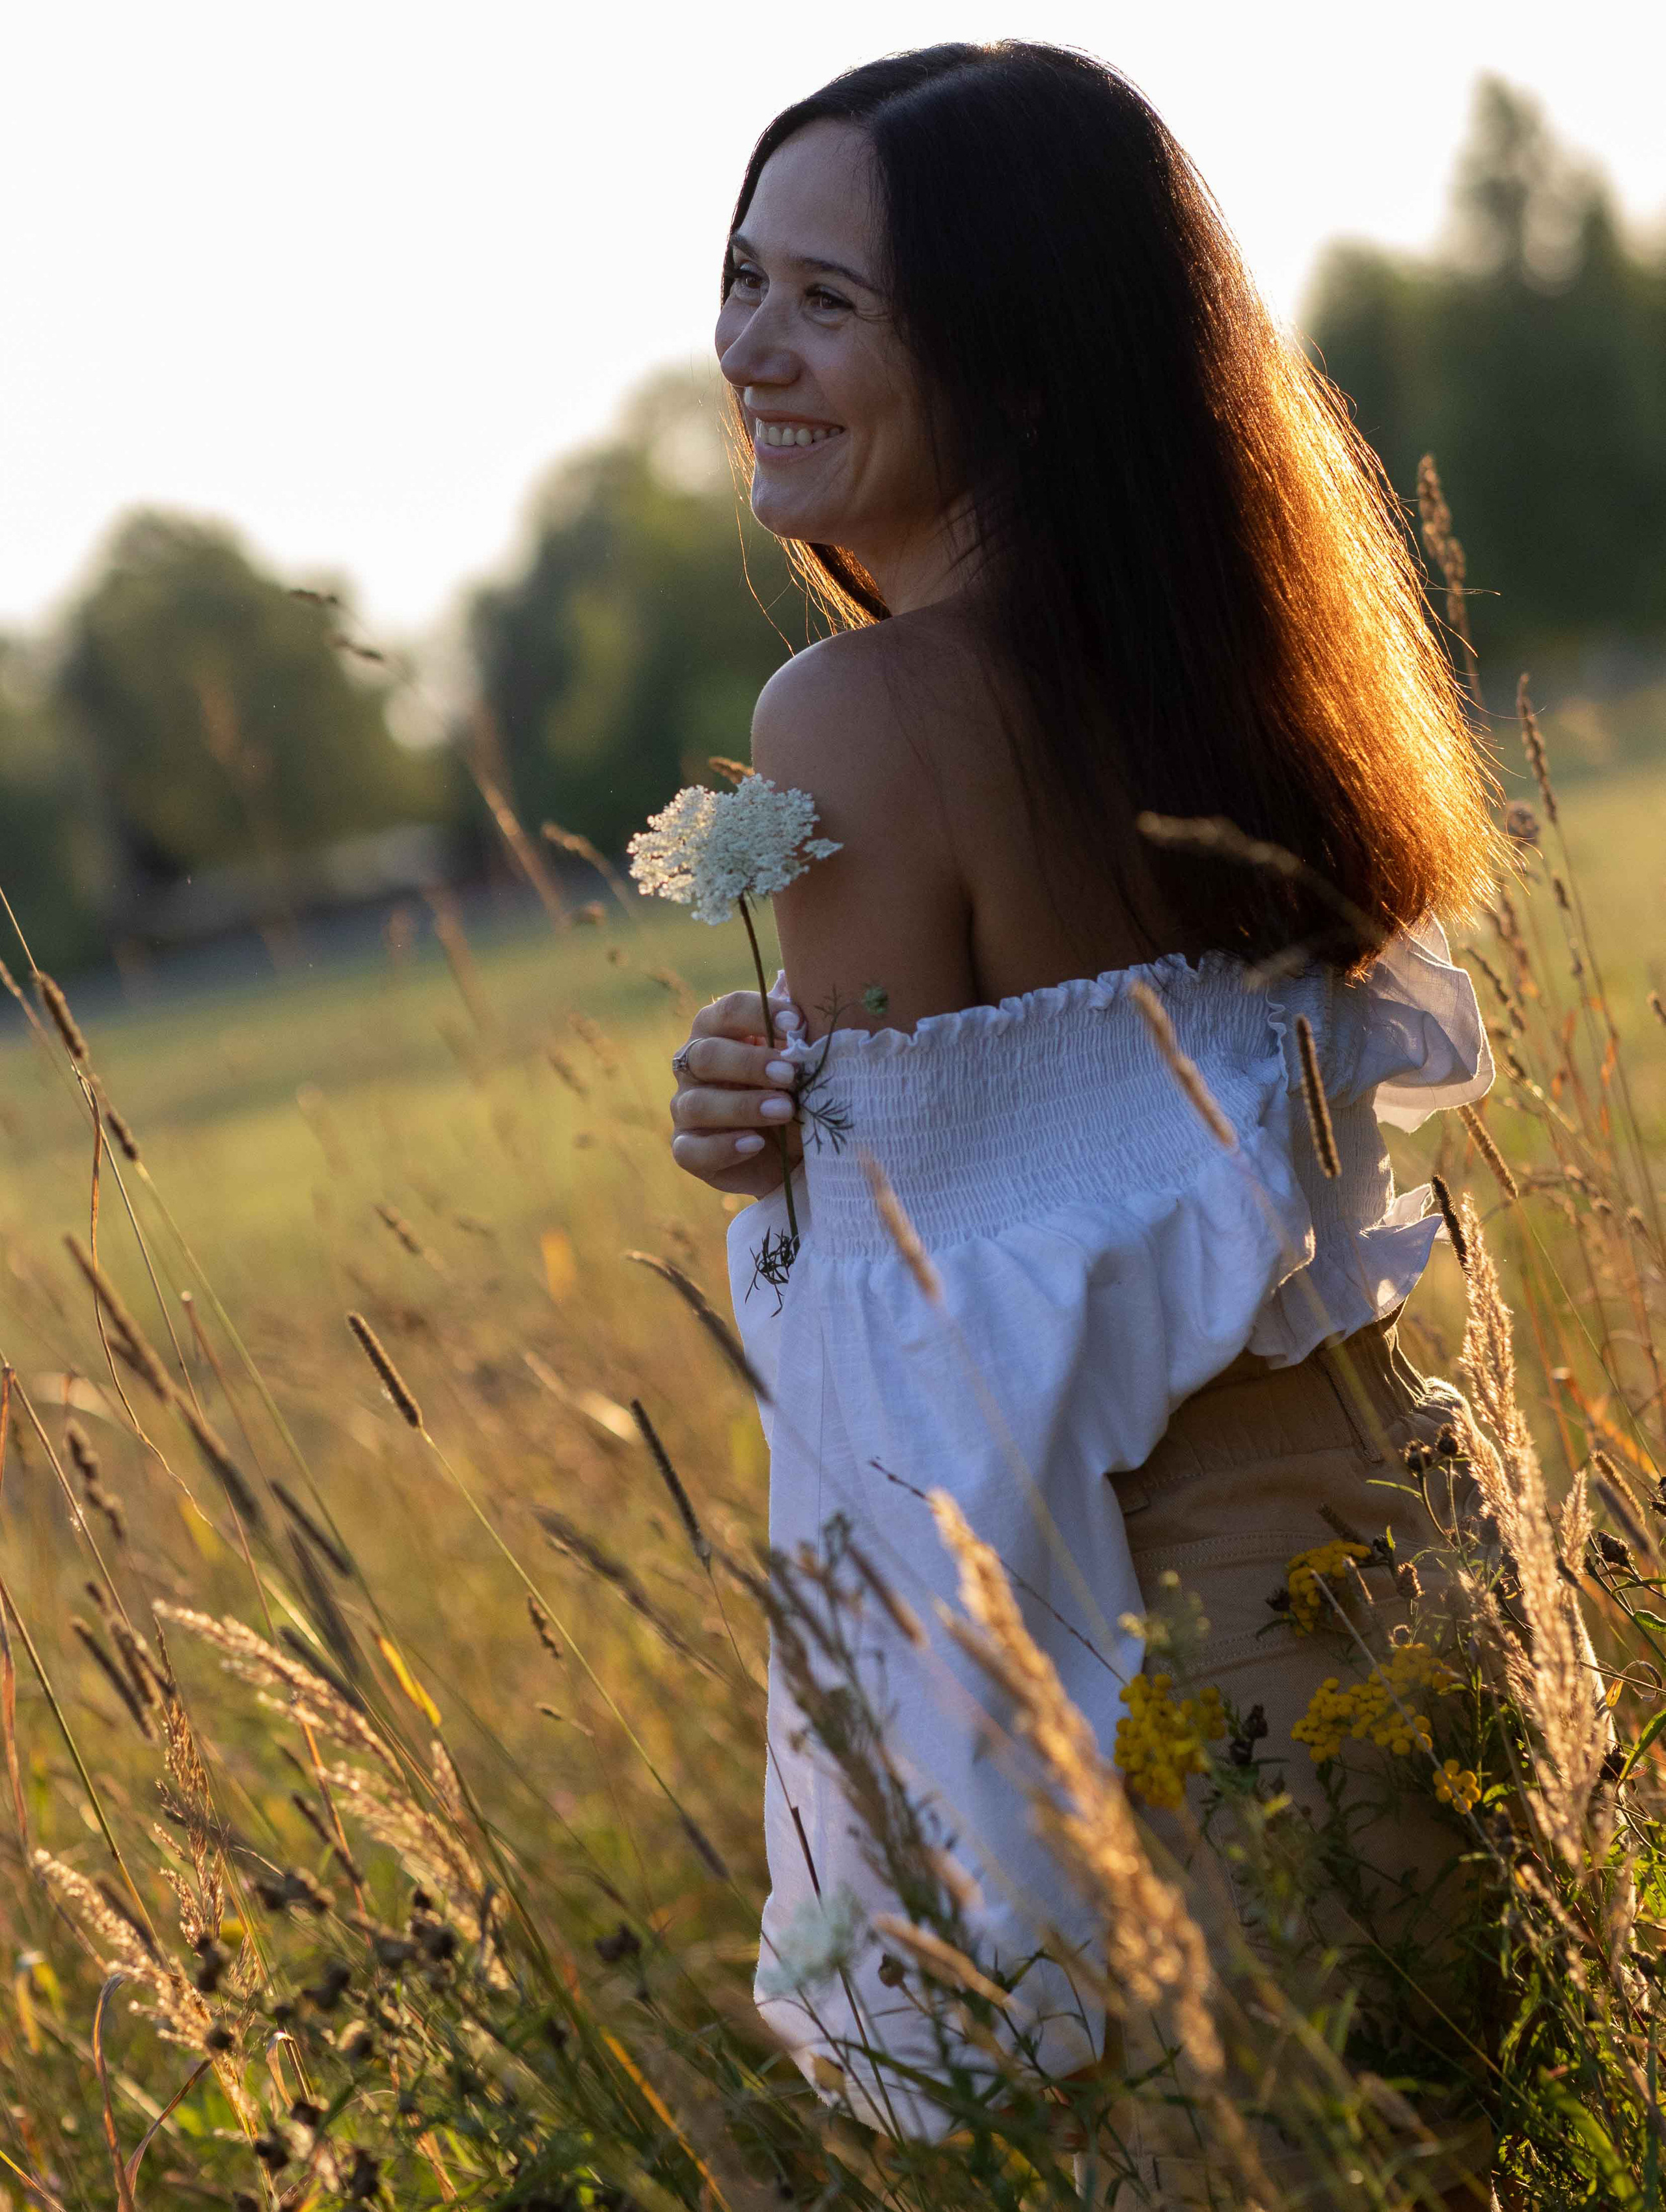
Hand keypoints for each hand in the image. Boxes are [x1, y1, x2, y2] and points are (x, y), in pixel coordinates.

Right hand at [669, 986, 805, 1197]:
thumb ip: (800, 1027)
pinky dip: (722, 1147)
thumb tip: (807, 982)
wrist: (794, 1155)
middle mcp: (693, 1066)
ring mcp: (685, 1108)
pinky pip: (690, 1150)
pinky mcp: (688, 1149)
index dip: (759, 1014)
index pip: (728, 1010)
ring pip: (698, 1103)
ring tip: (784, 1110)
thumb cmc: (796, 1093)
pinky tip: (755, 1144)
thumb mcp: (805, 1061)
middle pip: (707, 1055)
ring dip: (743, 1106)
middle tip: (791, 1074)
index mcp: (718, 1031)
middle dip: (750, 1063)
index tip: (798, 1025)